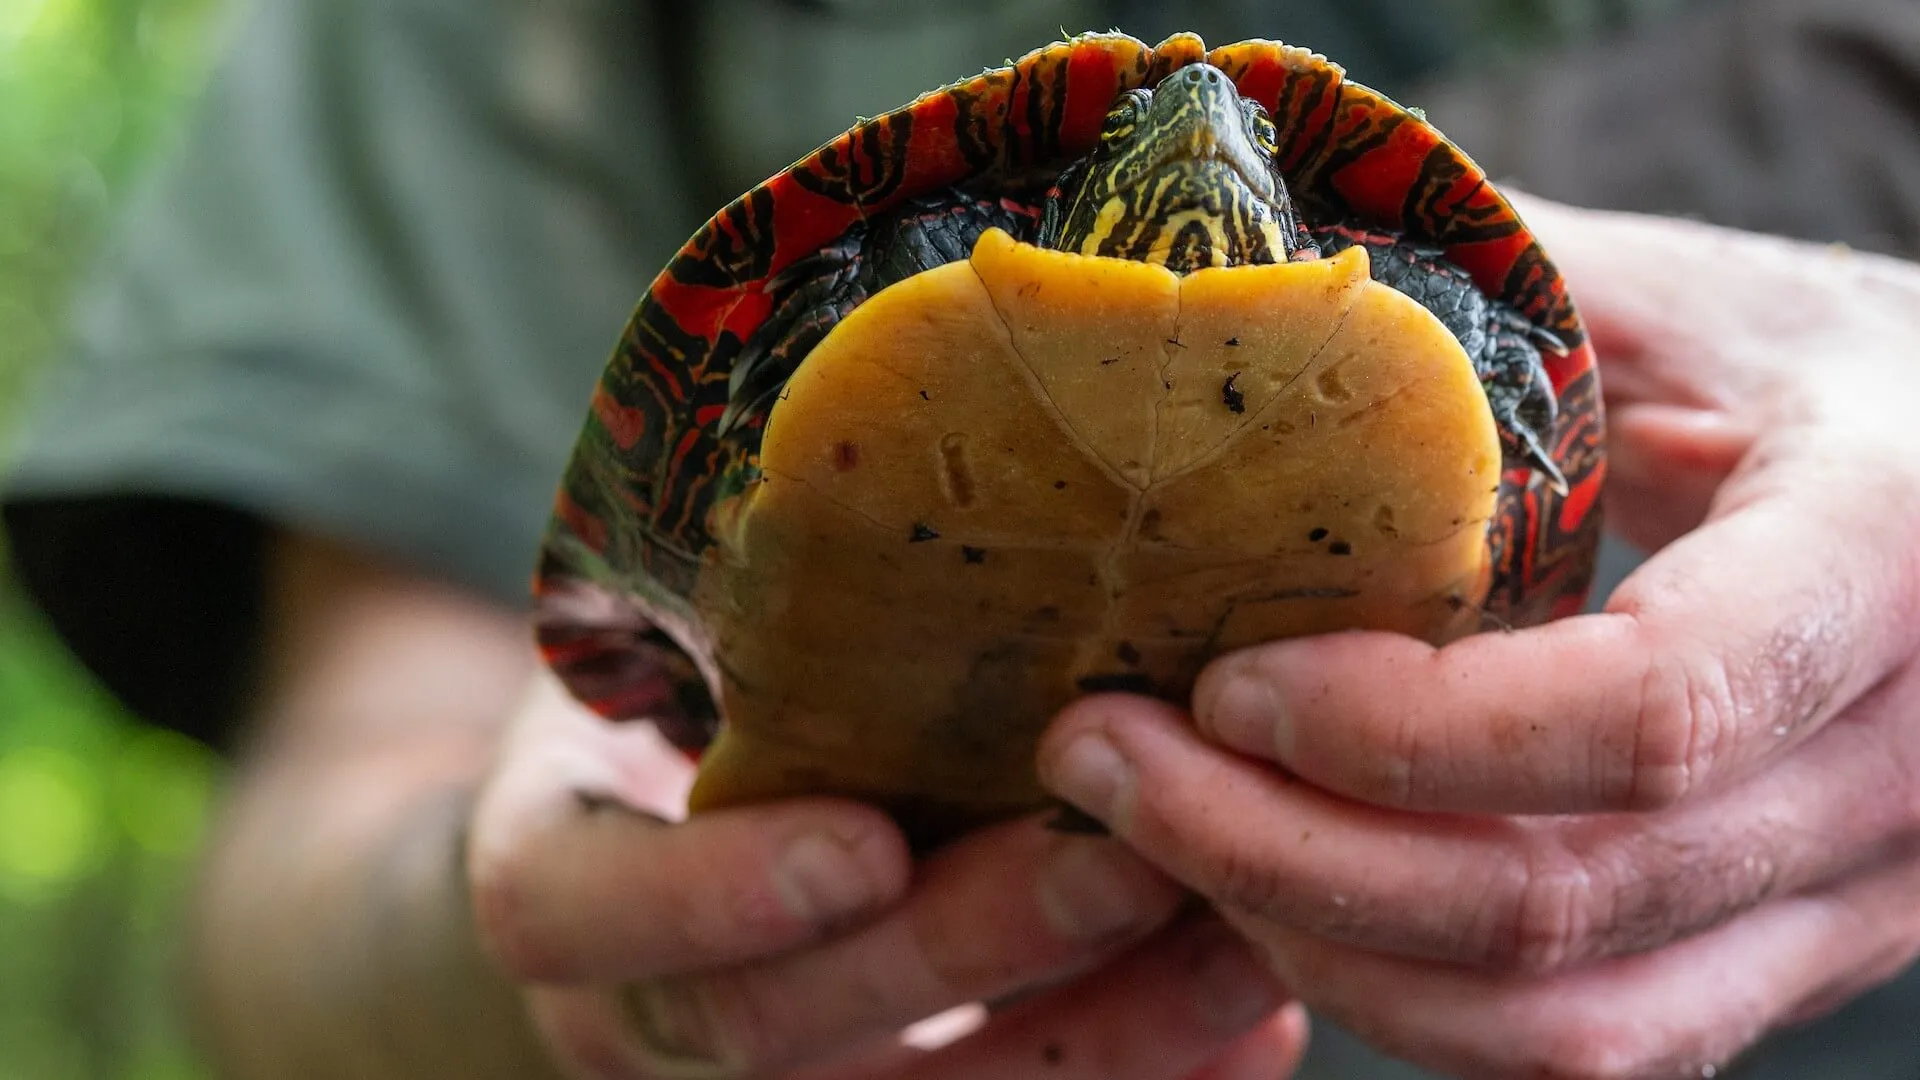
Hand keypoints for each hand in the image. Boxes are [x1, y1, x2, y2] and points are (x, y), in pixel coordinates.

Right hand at [468, 669, 1305, 1078]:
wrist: (621, 869)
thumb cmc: (653, 710)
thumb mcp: (631, 648)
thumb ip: (710, 611)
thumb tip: (875, 425)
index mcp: (554, 882)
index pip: (576, 915)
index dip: (712, 895)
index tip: (863, 842)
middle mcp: (644, 1015)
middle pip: (778, 1027)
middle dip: (965, 948)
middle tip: (1126, 856)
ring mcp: (773, 1072)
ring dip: (1096, 1034)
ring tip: (1244, 944)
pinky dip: (1141, 1076)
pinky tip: (1260, 1028)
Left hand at [1038, 199, 1919, 1078]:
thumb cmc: (1823, 369)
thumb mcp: (1681, 300)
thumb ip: (1499, 284)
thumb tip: (1234, 270)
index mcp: (1886, 553)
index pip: (1652, 710)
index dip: (1407, 728)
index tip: (1228, 677)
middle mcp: (1902, 768)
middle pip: (1567, 898)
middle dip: (1285, 853)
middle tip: (1105, 760)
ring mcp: (1859, 893)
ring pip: (1570, 1019)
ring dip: (1326, 948)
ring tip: (1164, 838)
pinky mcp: (1791, 952)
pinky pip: (1596, 1039)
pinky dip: (1412, 995)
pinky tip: (1284, 899)